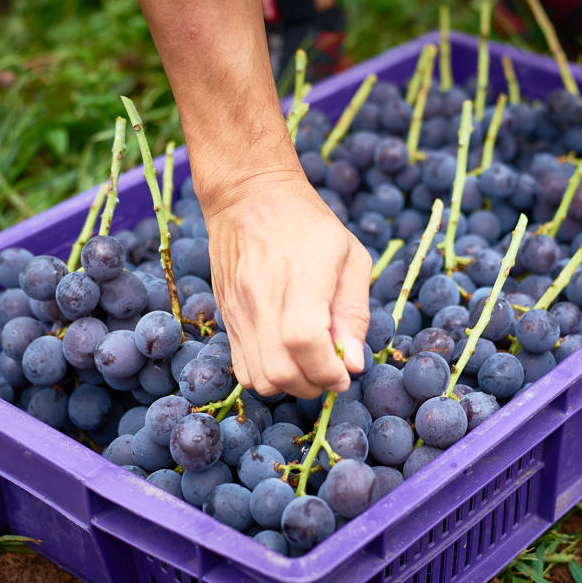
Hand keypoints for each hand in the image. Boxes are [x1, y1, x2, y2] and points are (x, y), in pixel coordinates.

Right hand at [203, 171, 371, 398]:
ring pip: (259, 378)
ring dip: (289, 385)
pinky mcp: (226, 317)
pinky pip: (242, 368)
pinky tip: (285, 357)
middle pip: (280, 370)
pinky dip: (267, 377)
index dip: (328, 370)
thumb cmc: (308, 223)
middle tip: (330, 372)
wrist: (248, 197)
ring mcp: (238, 309)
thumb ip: (355, 312)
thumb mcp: (350, 256)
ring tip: (308, 366)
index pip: (305, 341)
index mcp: (301, 274)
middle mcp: (262, 296)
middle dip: (313, 386)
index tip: (345, 374)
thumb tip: (354, 364)